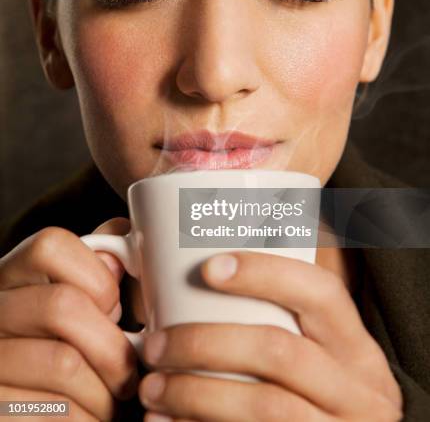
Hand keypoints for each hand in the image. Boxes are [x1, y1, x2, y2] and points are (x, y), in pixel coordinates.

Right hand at [0, 218, 137, 420]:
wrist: (27, 412)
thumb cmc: (65, 351)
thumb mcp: (76, 299)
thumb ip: (98, 265)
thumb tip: (131, 241)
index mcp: (11, 278)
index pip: (49, 246)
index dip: (97, 276)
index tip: (115, 307)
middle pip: (63, 305)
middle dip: (113, 345)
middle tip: (129, 371)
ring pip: (65, 364)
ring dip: (108, 392)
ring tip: (116, 401)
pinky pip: (57, 415)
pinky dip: (90, 420)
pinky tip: (92, 420)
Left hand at [139, 251, 402, 420]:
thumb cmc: (320, 400)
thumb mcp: (327, 364)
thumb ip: (286, 330)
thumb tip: (206, 280)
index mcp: (357, 350)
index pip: (321, 292)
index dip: (266, 273)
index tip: (209, 267)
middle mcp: (360, 391)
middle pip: (279, 350)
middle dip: (205, 343)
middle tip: (155, 345)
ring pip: (263, 405)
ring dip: (195, 393)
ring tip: (152, 389)